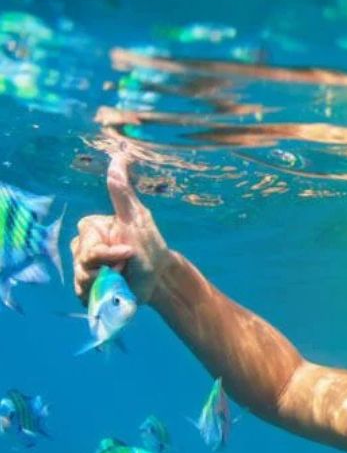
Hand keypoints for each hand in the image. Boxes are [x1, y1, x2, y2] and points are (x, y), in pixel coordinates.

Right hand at [71, 154, 171, 304]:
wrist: (158, 278)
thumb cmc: (150, 246)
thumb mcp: (138, 218)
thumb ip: (122, 191)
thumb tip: (119, 155)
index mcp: (91, 228)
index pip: (86, 245)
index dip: (107, 254)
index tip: (128, 252)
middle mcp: (82, 246)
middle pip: (81, 264)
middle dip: (107, 270)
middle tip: (126, 266)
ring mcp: (82, 268)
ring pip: (81, 281)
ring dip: (105, 284)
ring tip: (121, 279)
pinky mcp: (87, 288)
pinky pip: (83, 295)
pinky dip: (99, 296)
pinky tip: (113, 291)